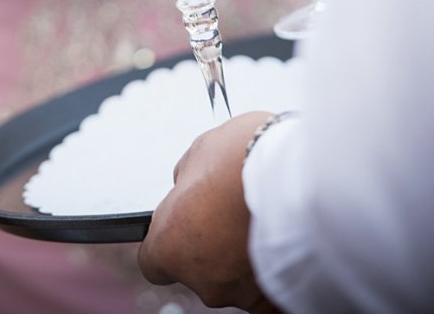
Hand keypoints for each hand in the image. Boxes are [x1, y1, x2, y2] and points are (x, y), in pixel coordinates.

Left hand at [137, 111, 281, 311]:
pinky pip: (266, 292)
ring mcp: (240, 292)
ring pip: (234, 278)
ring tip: (261, 216)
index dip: (168, 240)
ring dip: (242, 253)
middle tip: (232, 208)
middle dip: (212, 241)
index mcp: (171, 244)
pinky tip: (279, 242)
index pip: (152, 260)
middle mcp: (202, 279)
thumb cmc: (245, 157)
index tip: (181, 223)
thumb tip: (188, 184)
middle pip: (198, 268)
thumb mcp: (200, 151)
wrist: (298, 173)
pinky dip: (270, 272)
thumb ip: (186, 178)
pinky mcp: (274, 298)